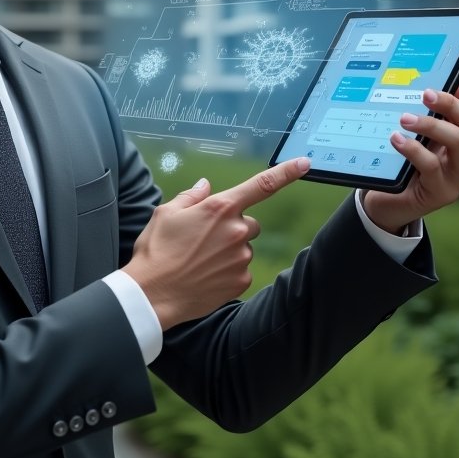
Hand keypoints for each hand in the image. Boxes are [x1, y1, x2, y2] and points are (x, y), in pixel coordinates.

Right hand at [122, 156, 311, 329]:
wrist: (153, 294)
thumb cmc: (156, 250)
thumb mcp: (166, 213)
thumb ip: (192, 196)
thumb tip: (206, 187)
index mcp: (220, 208)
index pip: (262, 185)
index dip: (287, 172)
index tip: (305, 163)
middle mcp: (236, 230)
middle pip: (249, 223)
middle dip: (233, 227)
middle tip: (205, 238)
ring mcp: (241, 257)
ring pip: (243, 247)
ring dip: (229, 250)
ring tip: (199, 260)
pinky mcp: (242, 281)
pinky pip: (241, 269)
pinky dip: (227, 271)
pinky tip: (205, 275)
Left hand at [363, 86, 458, 233]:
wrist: (390, 202)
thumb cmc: (406, 166)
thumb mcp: (419, 139)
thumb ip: (434, 117)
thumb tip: (451, 84)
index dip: (453, 101)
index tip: (428, 90)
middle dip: (446, 108)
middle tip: (421, 97)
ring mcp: (457, 178)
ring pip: (458, 143)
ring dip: (431, 125)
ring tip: (404, 119)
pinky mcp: (442, 193)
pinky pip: (432, 166)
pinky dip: (413, 149)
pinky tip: (396, 140)